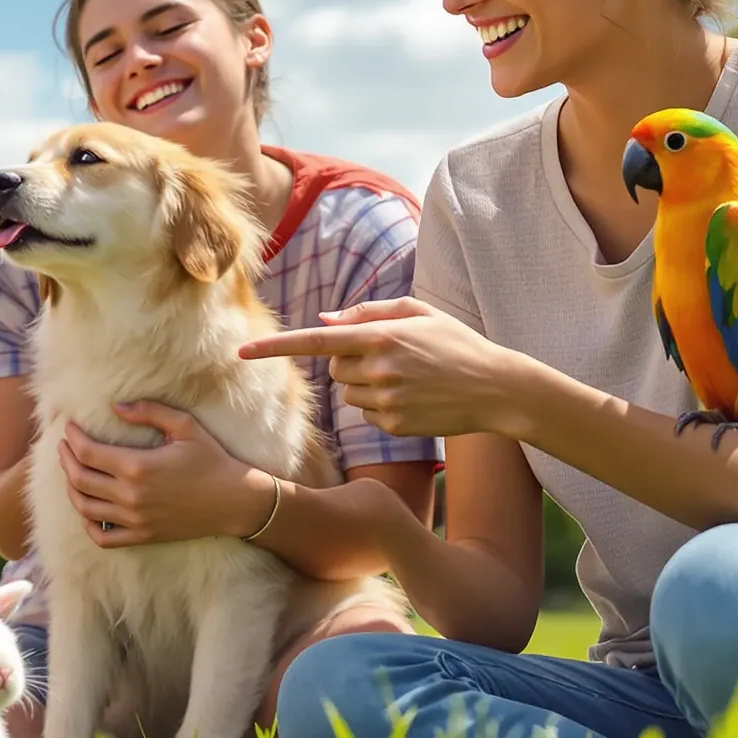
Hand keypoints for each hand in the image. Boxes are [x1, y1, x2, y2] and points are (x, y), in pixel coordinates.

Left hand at [59, 401, 271, 548]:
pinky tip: (88, 510)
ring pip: (85, 508)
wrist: (235, 501)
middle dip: (66, 459)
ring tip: (72, 472)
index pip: (88, 452)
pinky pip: (103, 537)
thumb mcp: (185, 426)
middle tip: (64, 446)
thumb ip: (149, 411)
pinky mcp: (143, 536)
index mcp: (137, 466)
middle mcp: (130, 496)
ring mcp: (134, 520)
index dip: (73, 438)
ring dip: (71, 489)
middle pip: (80, 479)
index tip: (69, 427)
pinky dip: (88, 525)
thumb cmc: (211, 460)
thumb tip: (116, 406)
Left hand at [240, 298, 533, 439]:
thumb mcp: (417, 313)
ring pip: (349, 394)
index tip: (240, 353)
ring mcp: (386, 401)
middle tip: (392, 359)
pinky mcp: (394, 426)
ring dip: (367, 386)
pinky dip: (383, 408)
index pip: (315, 342)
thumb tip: (324, 319)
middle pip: (334, 370)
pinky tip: (415, 399)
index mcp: (380, 336)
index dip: (274, 348)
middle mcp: (378, 369)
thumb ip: (367, 312)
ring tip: (408, 379)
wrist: (497, 387)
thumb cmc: (456, 343)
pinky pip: (368, 415)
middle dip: (351, 364)